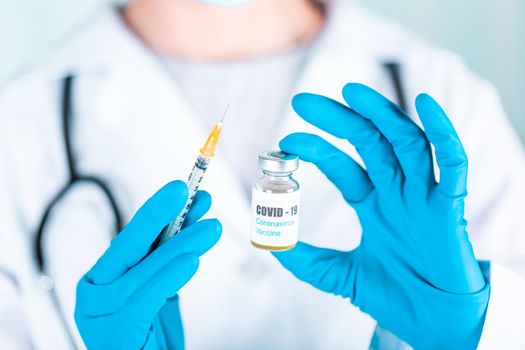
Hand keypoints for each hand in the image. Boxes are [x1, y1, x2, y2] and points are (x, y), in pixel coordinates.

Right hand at [75, 181, 221, 349]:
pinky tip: (191, 260)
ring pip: (141, 272)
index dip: (158, 212)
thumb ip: (171, 256)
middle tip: (185, 190)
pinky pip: (143, 300)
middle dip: (156, 215)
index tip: (183, 190)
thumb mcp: (161, 288)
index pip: (131, 239)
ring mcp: (98, 315)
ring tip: (209, 228)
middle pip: (126, 246)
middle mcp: (94, 293)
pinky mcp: (114, 335)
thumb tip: (197, 215)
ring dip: (178, 245)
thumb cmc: (151, 332)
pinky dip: (167, 277)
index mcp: (104, 277)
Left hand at [273, 84, 489, 348]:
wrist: (433, 324)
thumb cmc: (394, 296)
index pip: (342, 165)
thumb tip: (270, 243)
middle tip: (303, 101)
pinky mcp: (450, 207)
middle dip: (339, 119)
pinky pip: (452, 164)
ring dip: (381, 114)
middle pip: (369, 142)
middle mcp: (396, 191)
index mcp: (372, 203)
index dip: (316, 150)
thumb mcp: (339, 274)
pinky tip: (427, 104)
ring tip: (352, 91)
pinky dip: (443, 133)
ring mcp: (423, 195)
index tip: (287, 140)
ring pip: (405, 142)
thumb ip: (306, 259)